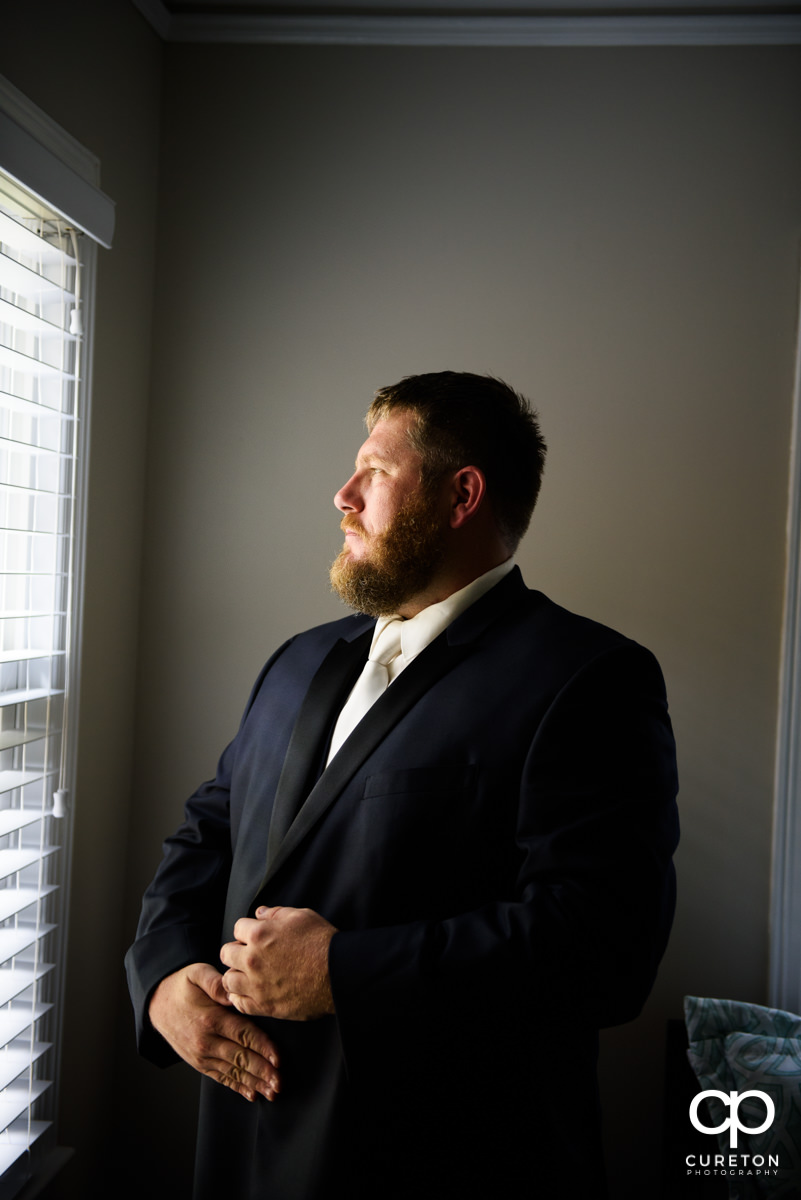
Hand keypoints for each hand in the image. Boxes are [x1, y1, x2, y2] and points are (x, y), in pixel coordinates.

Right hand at [148, 962, 280, 1102]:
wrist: (157, 1003)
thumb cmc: (182, 986)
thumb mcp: (197, 973)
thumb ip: (216, 983)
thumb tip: (232, 993)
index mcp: (211, 1019)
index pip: (243, 1035)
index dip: (263, 1048)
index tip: (278, 1059)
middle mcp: (206, 1041)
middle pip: (241, 1058)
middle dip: (263, 1072)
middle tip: (280, 1083)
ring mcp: (201, 1055)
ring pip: (233, 1072)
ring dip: (254, 1083)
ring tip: (271, 1092)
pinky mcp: (198, 1063)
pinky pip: (220, 1077)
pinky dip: (237, 1087)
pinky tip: (251, 1094)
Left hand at [220, 906, 336, 1020]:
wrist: (338, 974)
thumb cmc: (322, 942)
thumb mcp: (301, 916)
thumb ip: (276, 913)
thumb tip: (259, 913)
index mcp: (259, 934)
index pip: (237, 928)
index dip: (248, 930)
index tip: (256, 936)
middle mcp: (252, 960)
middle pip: (226, 953)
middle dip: (237, 951)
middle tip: (249, 954)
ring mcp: (256, 985)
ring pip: (228, 980)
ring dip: (236, 975)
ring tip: (247, 975)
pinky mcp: (264, 1006)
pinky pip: (238, 1004)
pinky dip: (240, 998)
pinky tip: (248, 992)